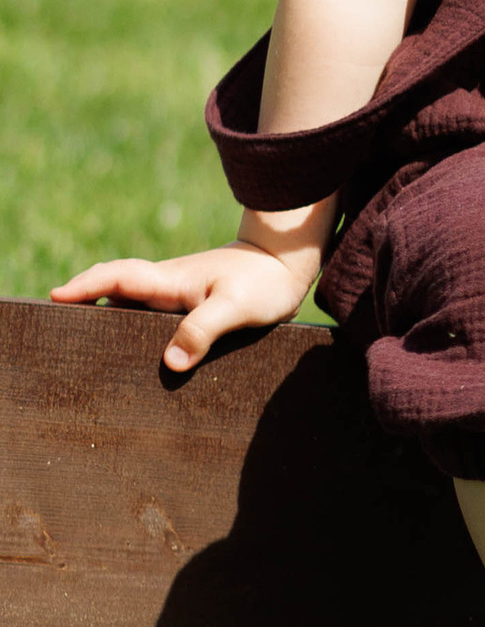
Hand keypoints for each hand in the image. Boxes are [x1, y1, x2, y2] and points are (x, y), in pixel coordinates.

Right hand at [51, 238, 318, 373]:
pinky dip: (133, 328)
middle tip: (59, 329)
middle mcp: (165, 285)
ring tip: (86, 348)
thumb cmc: (264, 282)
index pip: (116, 278)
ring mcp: (174, 294)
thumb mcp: (236, 307)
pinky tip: (132, 353)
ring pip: (130, 304)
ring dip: (107, 318)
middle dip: (84, 304)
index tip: (56, 297)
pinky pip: (149, 315)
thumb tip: (171, 362)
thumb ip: (203, 330)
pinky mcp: (187, 305)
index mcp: (169, 280)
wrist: (285, 265)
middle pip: (113, 291)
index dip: (84, 286)